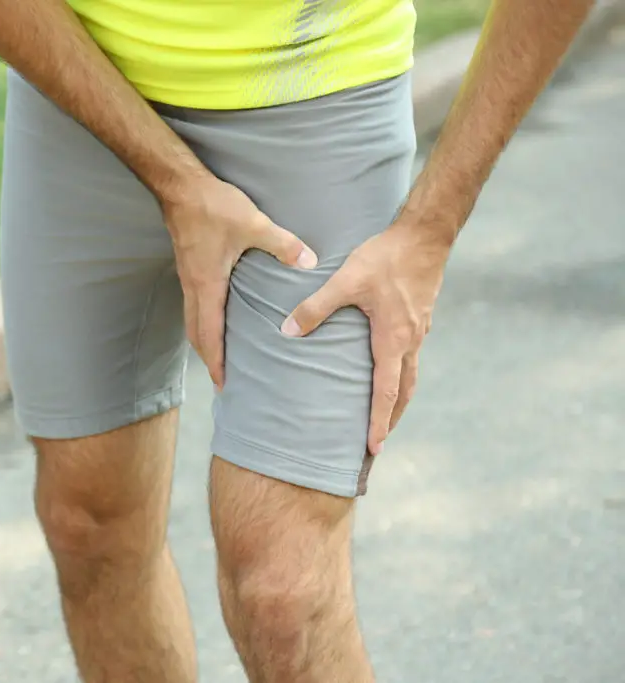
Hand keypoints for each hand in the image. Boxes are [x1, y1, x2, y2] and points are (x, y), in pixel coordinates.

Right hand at [162, 175, 318, 389]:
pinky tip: (216, 318)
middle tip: (221, 379)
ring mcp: (188, 277)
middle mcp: (193, 286)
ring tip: (218, 355)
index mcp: (207, 284)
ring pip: (192, 319)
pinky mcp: (189, 266)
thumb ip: (282, 245)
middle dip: (208, 358)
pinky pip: (193, 304)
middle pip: (196, 333)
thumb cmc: (213, 207)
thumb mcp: (253, 224)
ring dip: (203, 340)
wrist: (181, 187)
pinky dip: (203, 320)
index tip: (222, 382)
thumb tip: (310, 262)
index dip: (216, 360)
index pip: (209, 333)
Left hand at [282, 219, 451, 455]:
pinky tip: (387, 368)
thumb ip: (315, 307)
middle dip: (390, 419)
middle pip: (404, 392)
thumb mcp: (346, 280)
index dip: (378, 421)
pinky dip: (400, 373)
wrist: (426, 234)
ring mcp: (419, 331)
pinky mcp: (420, 318)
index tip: (373, 447)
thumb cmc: (386, 257)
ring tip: (384, 415)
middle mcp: (410, 341)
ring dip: (398, 398)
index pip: (386, 392)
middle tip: (377, 443)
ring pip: (410, 375)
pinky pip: (410, 356)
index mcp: (393, 339)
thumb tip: (287, 331)